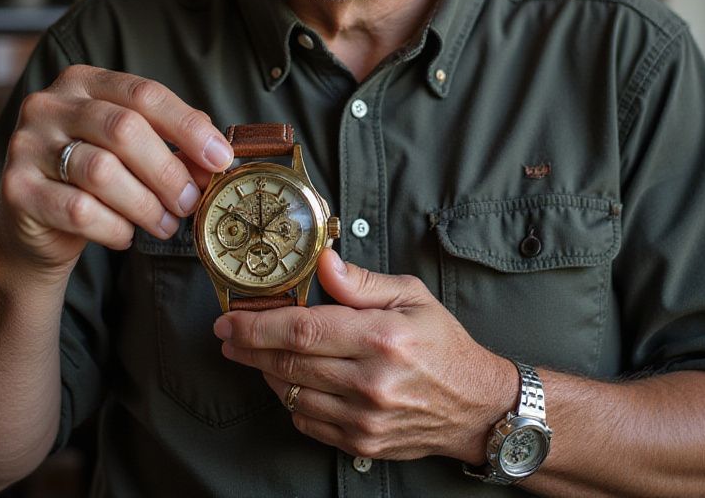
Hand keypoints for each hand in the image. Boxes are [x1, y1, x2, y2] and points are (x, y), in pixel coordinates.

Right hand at [0, 65, 233, 275]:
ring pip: (101, 171)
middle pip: (125, 129)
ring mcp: (26, 144)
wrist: (34, 230)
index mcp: (82, 82)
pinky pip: (78, 210)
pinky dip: (114, 227)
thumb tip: (216, 155)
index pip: (145, 93)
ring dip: (146, 205)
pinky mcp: (15, 189)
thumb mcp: (131, 150)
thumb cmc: (93, 181)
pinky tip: (125, 235)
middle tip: (190, 201)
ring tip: (165, 224)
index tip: (220, 158)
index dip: (188, 126)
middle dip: (168, 170)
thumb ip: (170, 141)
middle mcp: (49, 105)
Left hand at [214, 250, 516, 462]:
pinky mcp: (362, 442)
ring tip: (255, 353)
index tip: (230, 319)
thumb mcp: (412, 296)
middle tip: (227, 335)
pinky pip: (307, 422)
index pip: (303, 330)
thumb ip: (362, 281)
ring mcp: (364, 418)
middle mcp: (370, 381)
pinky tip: (288, 380)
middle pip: (289, 363)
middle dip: (249, 347)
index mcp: (382, 337)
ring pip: (292, 395)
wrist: (476, 405)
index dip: (258, 324)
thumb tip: (323, 262)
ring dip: (265, 372)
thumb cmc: (443, 343)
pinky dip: (290, 400)